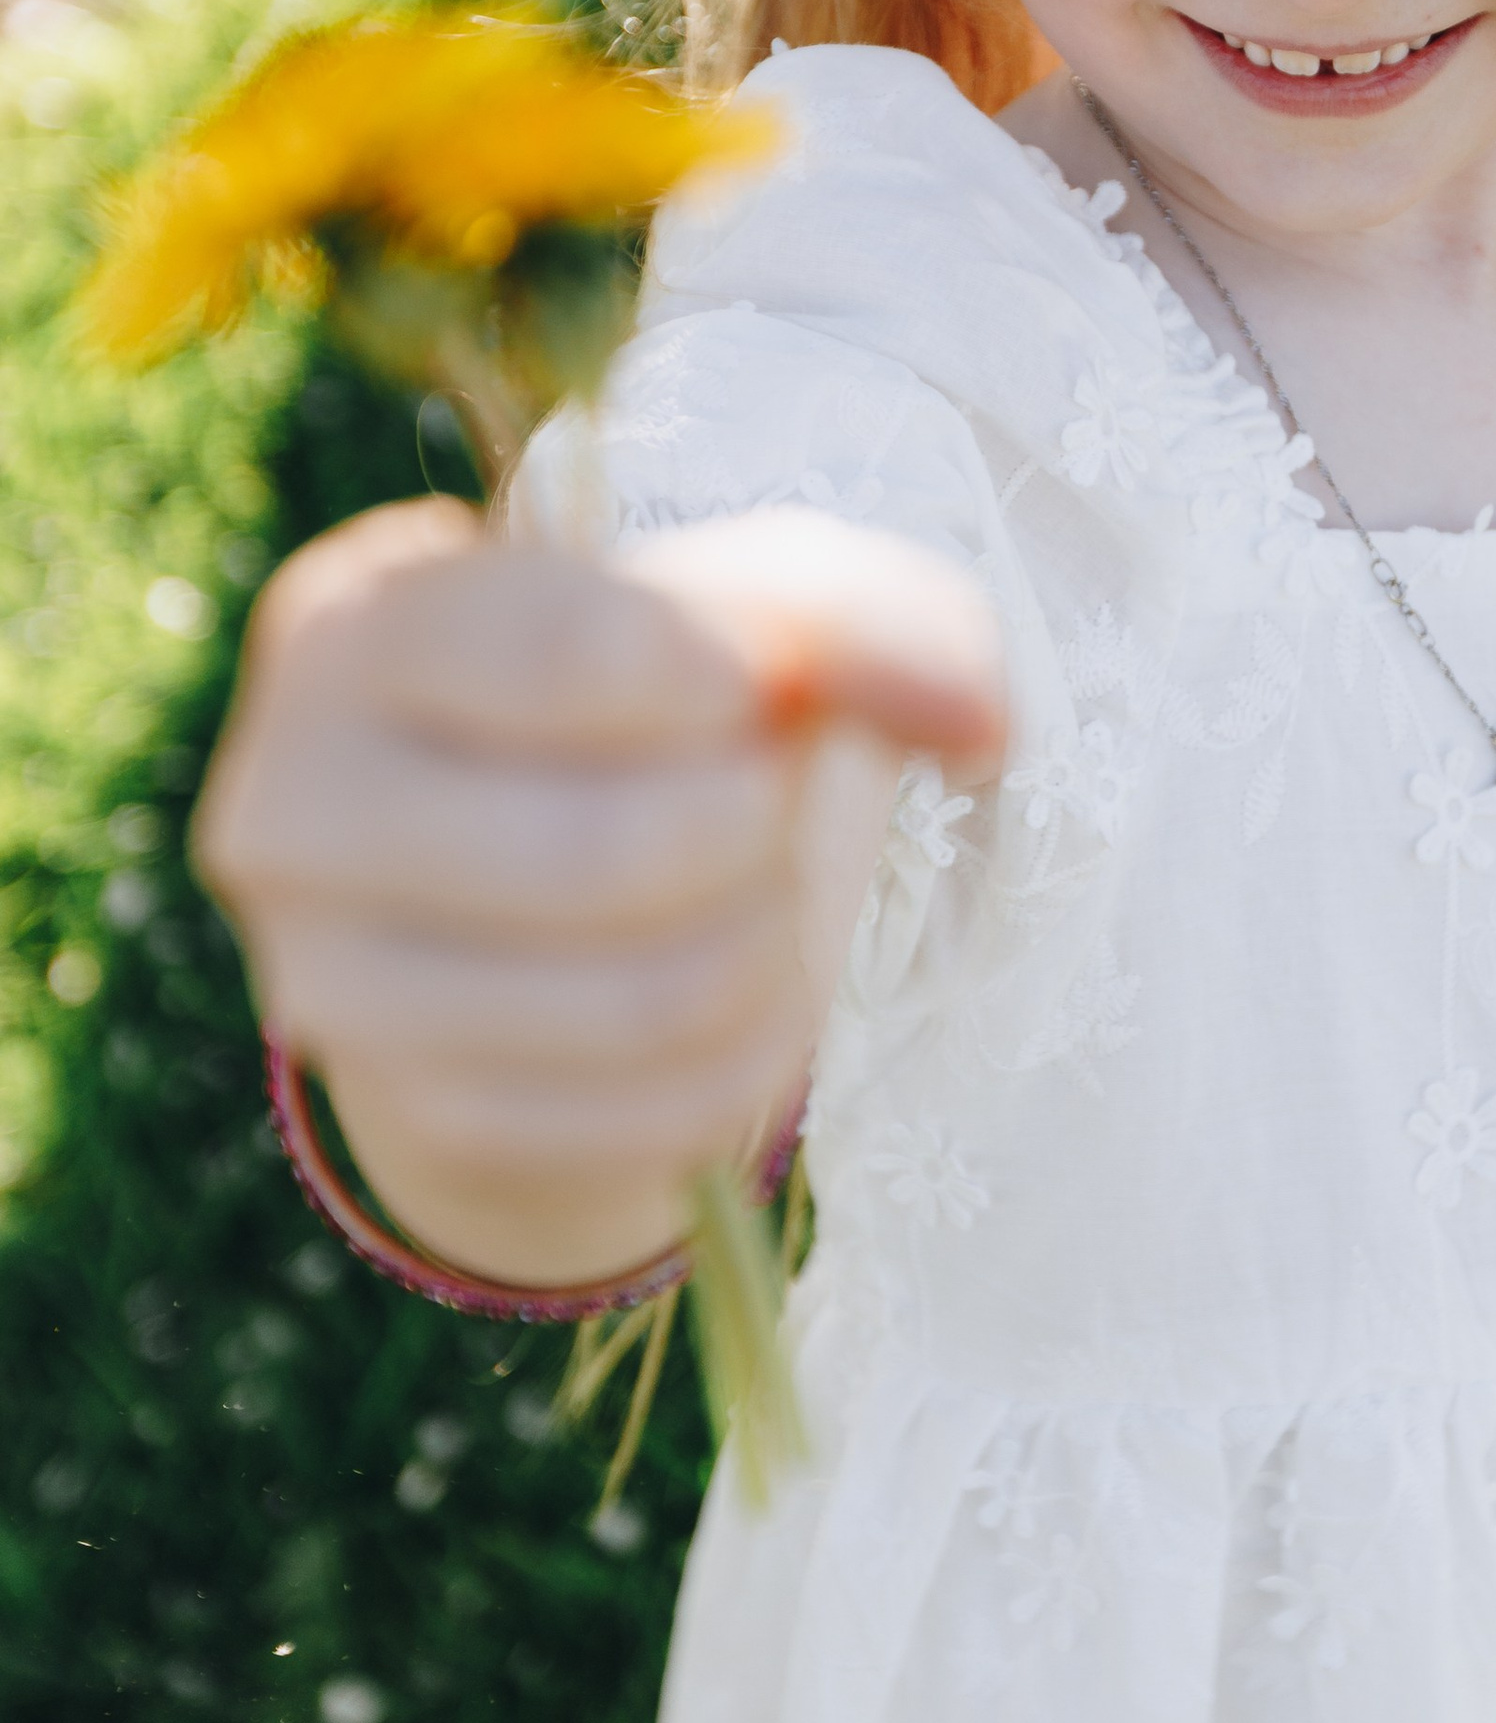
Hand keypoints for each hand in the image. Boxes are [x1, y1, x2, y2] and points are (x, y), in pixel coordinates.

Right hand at [196, 498, 1005, 1288]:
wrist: (540, 889)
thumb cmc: (643, 705)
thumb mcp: (742, 606)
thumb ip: (862, 616)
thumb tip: (978, 719)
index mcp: (354, 620)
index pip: (579, 649)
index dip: (737, 676)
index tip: (770, 686)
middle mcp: (291, 800)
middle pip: (616, 848)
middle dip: (759, 829)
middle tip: (763, 801)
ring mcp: (329, 978)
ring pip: (646, 995)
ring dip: (770, 946)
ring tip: (760, 895)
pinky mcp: (413, 1116)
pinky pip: (653, 1112)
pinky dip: (749, 1057)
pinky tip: (734, 994)